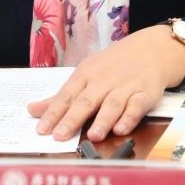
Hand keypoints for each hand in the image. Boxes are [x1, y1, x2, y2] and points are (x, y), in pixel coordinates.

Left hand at [27, 25, 184, 141]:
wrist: (151, 49)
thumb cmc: (113, 65)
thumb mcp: (86, 74)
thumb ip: (61, 96)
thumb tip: (33, 110)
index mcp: (86, 74)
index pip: (66, 96)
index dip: (53, 113)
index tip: (41, 129)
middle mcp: (104, 80)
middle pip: (86, 101)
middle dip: (72, 119)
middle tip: (59, 136)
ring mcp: (125, 86)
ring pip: (112, 104)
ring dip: (103, 120)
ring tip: (93, 136)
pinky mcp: (145, 93)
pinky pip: (137, 106)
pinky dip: (130, 117)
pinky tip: (121, 128)